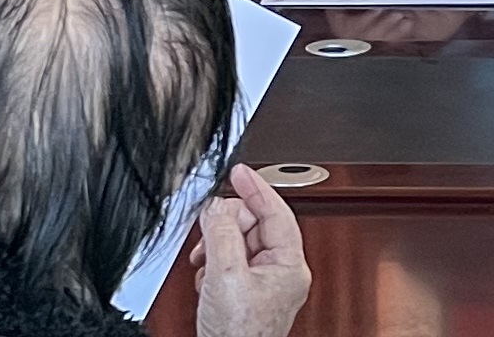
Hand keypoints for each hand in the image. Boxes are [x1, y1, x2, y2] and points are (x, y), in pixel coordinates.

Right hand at [192, 162, 311, 336]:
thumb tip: (217, 206)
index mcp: (289, 265)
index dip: (256, 188)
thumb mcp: (226, 274)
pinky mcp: (247, 295)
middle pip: (254, 226)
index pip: (276, 211)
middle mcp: (281, 273)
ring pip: (239, 244)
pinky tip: (206, 278)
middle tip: (208, 229)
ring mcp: (265, 285)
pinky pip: (230, 263)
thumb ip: (222, 233)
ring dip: (216, 247)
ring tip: (204, 262)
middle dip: (227, 224)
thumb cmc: (239, 334)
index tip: (239, 172)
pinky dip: (214, 265)